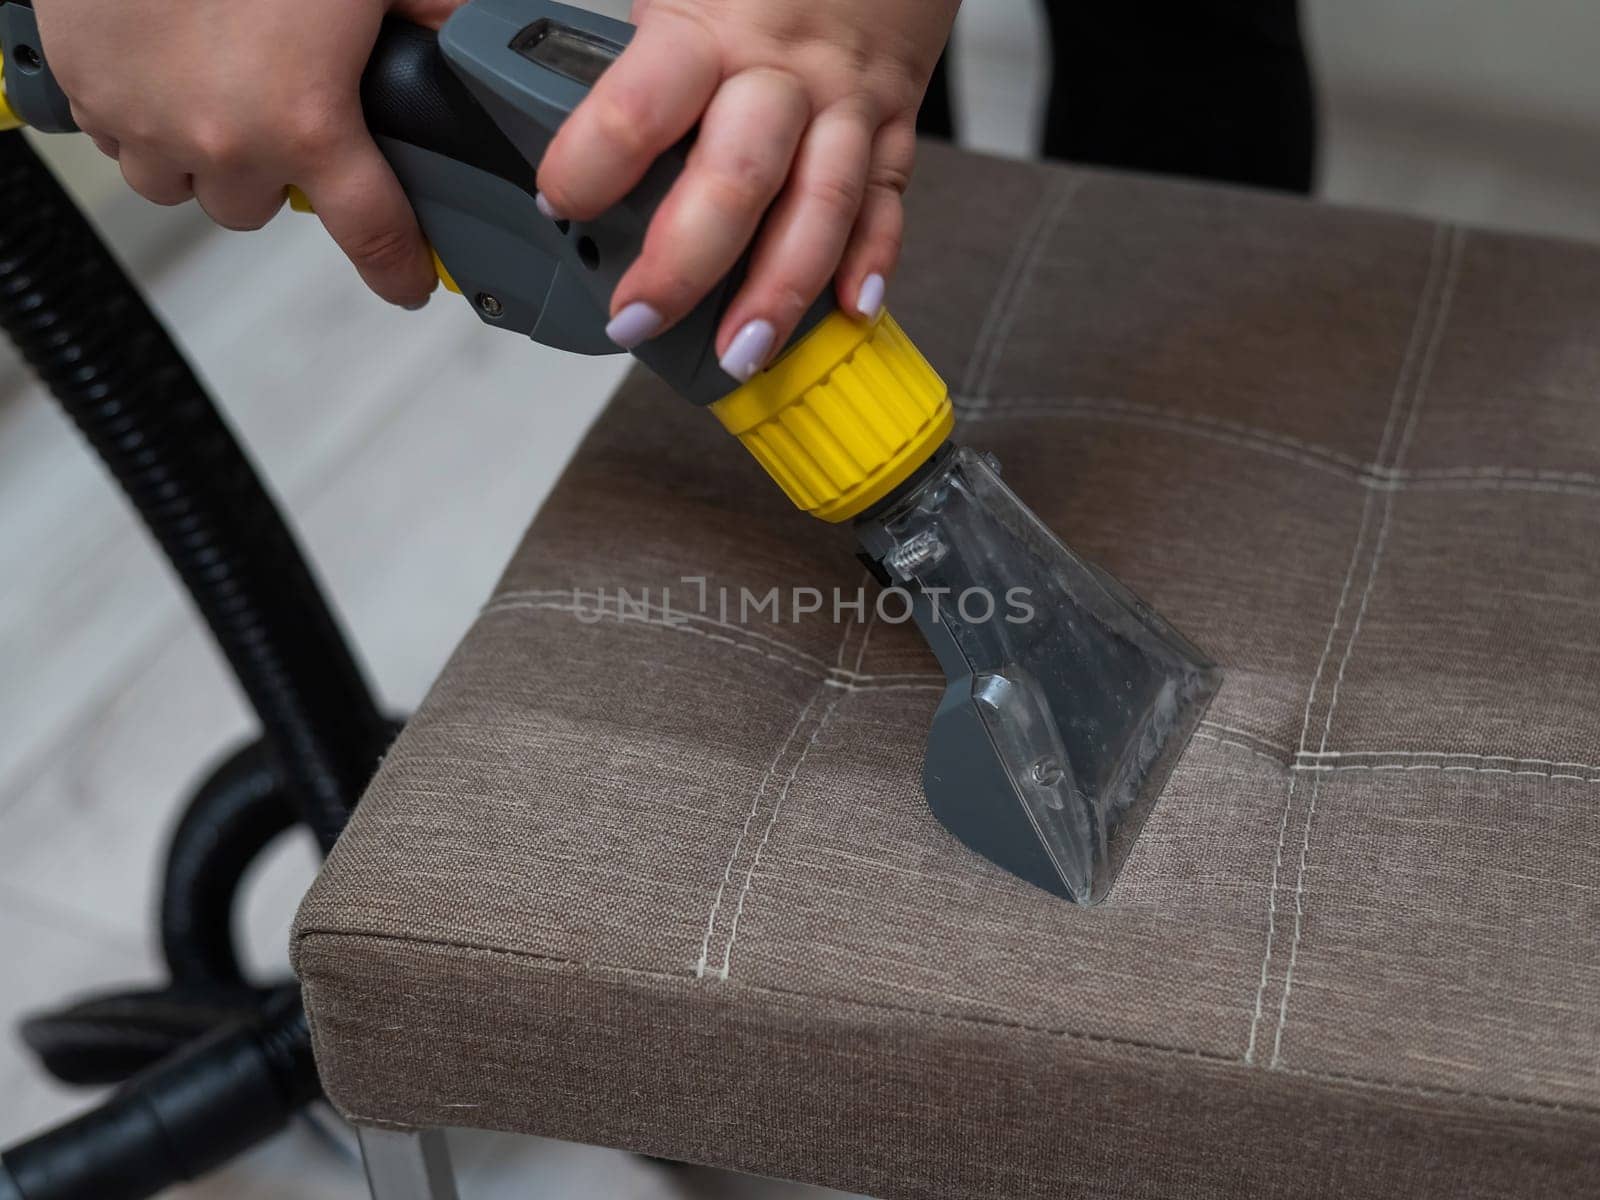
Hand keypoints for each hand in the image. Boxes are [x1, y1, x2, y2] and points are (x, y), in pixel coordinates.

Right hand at [33, 0, 464, 306]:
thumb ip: (429, 12)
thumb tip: (477, 35)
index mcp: (307, 121)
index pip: (372, 235)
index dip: (398, 268)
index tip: (408, 282)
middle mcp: (224, 141)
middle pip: (256, 209)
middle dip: (274, 172)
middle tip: (280, 110)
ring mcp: (145, 123)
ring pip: (182, 185)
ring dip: (204, 154)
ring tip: (216, 90)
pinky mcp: (84, 90)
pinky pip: (117, 139)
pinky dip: (140, 115)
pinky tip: (161, 64)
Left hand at [536, 0, 959, 379]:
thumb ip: (613, 40)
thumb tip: (512, 80)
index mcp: (707, 27)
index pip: (643, 103)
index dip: (592, 161)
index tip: (555, 203)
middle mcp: (778, 72)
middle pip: (736, 177)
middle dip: (683, 263)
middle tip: (635, 319)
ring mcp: (841, 103)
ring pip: (820, 204)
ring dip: (781, 287)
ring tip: (741, 351)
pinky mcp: (890, 126)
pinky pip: (885, 202)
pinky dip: (873, 260)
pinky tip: (849, 312)